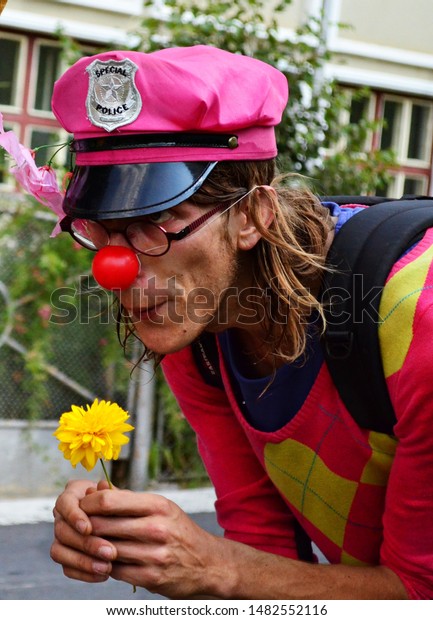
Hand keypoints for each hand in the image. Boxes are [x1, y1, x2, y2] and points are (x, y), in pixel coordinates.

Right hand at [51, 479, 116, 582]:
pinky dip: (84, 573)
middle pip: (62, 530)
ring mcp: (60, 537)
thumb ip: (112, 493)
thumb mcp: (120, 495)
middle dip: (86, 543)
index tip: (88, 528)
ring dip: (83, 561)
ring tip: (107, 567)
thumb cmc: (121, 501)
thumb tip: (103, 486)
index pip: (64, 503)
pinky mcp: (64, 556)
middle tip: (110, 552)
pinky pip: (66, 568)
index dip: (74, 516)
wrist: (125, 520)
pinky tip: (104, 575)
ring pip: (59, 551)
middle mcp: (61, 515)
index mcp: (72, 494)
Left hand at [79, 488, 226, 597]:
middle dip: (85, 526)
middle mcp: (156, 528)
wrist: (208, 563)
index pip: (109, 500)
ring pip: (106, 549)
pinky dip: (105, 565)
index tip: (81, 506)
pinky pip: (115, 570)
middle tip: (78, 526)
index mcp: (157, 505)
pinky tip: (105, 559)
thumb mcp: (160, 507)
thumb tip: (97, 486)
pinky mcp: (151, 577)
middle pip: (103, 524)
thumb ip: (127, 498)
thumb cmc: (177, 530)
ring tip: (89, 542)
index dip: (88, 503)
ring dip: (93, 547)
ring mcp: (154, 554)